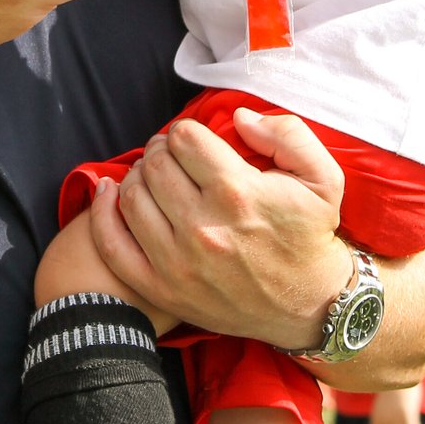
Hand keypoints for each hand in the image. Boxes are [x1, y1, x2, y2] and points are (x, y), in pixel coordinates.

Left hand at [88, 106, 349, 348]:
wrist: (310, 306)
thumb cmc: (311, 238)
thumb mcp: (323, 177)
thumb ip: (287, 133)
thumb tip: (239, 117)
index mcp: (237, 193)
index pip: (184, 138)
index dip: (187, 132)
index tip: (194, 141)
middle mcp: (203, 227)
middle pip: (155, 164)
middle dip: (161, 151)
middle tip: (172, 157)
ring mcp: (178, 263)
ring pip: (130, 196)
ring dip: (137, 176)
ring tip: (153, 176)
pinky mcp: (163, 290)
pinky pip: (113, 245)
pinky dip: (101, 214)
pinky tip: (108, 194)